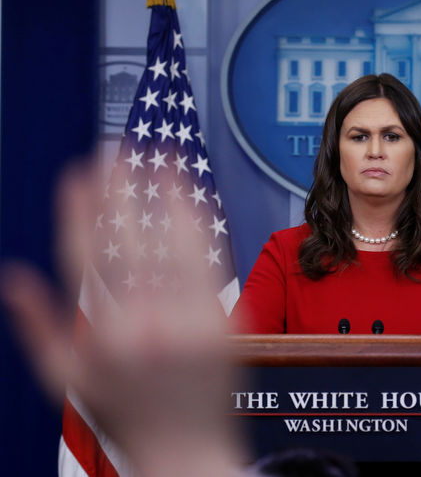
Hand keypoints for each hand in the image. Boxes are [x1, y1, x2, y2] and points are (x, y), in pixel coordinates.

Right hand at [1, 163, 241, 476]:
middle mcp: (147, 326)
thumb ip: (40, 326)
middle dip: (121, 191)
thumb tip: (13, 275)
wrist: (188, 451)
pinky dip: (201, 226)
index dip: (80, 212)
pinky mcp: (224, 323)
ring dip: (167, 196)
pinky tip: (193, 196)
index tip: (77, 174)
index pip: (86, 260)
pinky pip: (212, 264)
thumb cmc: (123, 416)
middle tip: (115, 150)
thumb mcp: (67, 380)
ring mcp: (191, 324)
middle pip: (131, 242)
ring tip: (160, 156)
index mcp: (101, 338)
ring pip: (176, 245)